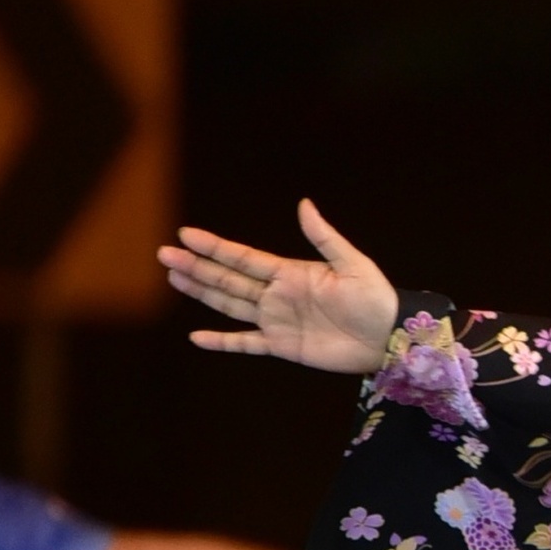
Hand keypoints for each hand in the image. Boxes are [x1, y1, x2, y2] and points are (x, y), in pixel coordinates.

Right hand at [159, 201, 398, 376]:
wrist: (387, 338)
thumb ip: (324, 237)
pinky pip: (246, 343)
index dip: (215, 246)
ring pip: (230, 305)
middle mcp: (277, 294)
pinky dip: (222, 341)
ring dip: (201, 292)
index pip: (243, 257)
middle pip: (227, 279)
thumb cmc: (375, 297)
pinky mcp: (283, 345)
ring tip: (174, 277)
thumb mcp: (352, 263)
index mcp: (290, 272)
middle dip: (196, 266)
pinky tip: (197, 336)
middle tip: (163, 254)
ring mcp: (277, 320)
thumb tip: (304, 204)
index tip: (186, 234)